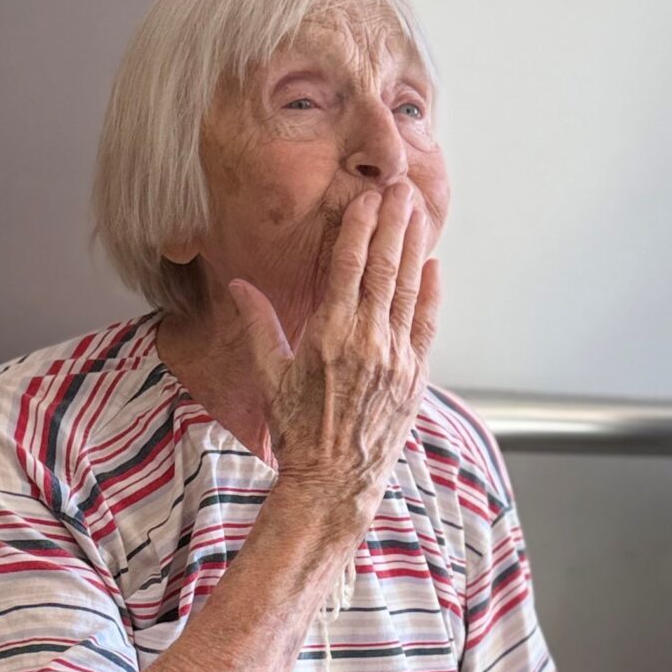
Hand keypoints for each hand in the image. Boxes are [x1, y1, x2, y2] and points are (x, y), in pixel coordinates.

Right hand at [229, 181, 440, 512]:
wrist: (334, 482)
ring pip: (409, 290)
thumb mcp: (271, 376)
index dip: (360, 229)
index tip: (367, 199)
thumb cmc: (299, 431)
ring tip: (417, 212)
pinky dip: (431, 293)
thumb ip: (259, 325)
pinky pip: (426, 325)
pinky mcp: (415, 376)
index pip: (349, 267)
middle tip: (401, 189)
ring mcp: (397, 358)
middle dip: (393, 225)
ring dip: (413, 248)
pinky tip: (433, 266)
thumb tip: (238, 284)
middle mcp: (368, 342)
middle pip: (385, 269)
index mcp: (330, 336)